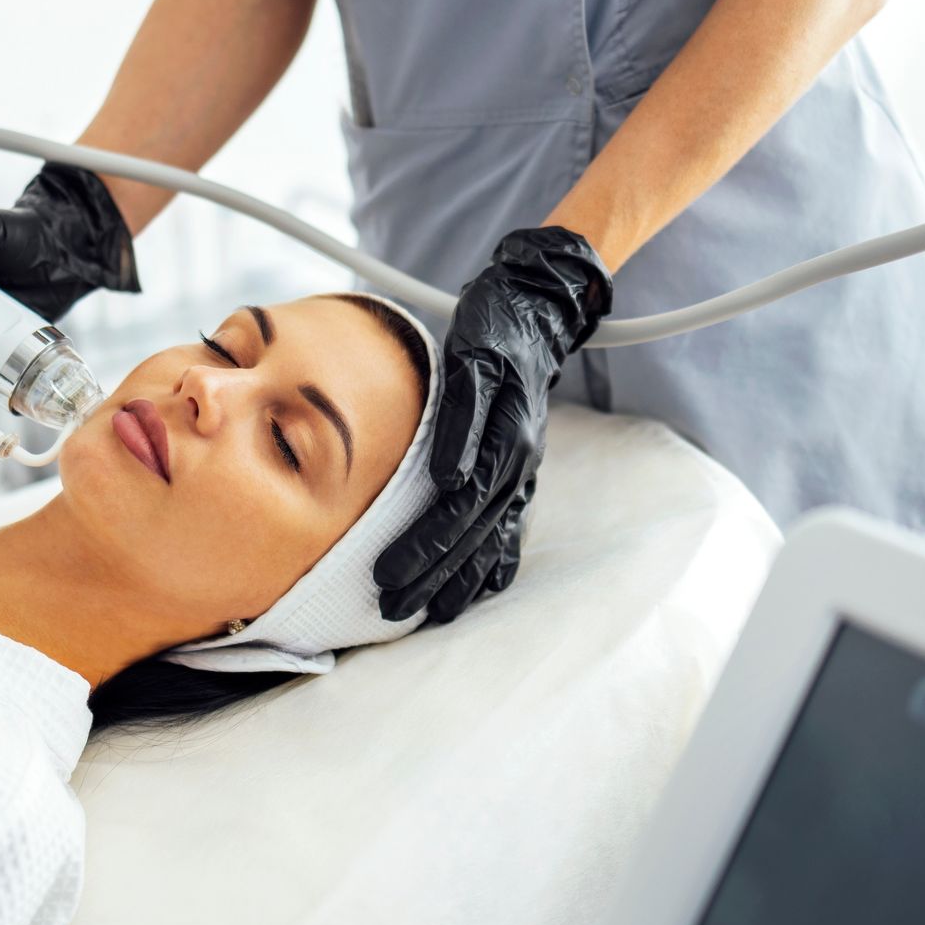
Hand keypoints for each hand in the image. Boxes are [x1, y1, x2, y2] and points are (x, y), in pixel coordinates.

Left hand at [373, 226, 612, 622]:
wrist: (536, 310)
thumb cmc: (493, 329)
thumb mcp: (471, 359)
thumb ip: (460, 418)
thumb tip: (447, 476)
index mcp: (507, 440)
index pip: (459, 508)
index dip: (424, 545)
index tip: (388, 573)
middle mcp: (520, 464)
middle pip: (472, 535)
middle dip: (432, 575)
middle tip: (390, 608)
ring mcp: (524, 471)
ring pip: (492, 539)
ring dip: (461, 580)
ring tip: (429, 613)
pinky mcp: (519, 470)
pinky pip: (509, 528)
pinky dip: (495, 563)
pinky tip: (480, 591)